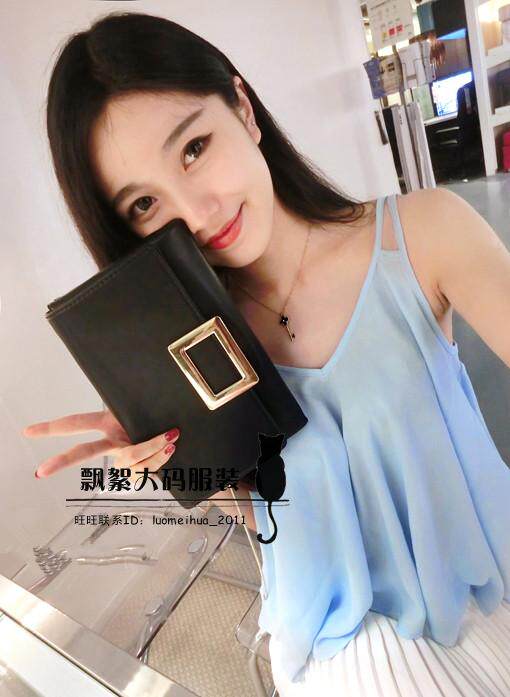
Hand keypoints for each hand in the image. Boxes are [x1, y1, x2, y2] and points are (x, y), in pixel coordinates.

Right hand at [22, 409, 179, 478]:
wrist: (176, 436)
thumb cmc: (155, 418)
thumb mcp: (143, 408)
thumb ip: (136, 408)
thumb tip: (147, 412)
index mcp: (108, 424)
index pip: (76, 424)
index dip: (52, 427)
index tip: (28, 432)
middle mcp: (112, 443)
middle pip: (85, 452)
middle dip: (65, 460)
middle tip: (44, 470)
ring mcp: (123, 459)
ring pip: (131, 457)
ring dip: (153, 446)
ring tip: (170, 435)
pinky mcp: (138, 472)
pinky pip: (147, 467)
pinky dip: (161, 455)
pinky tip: (169, 447)